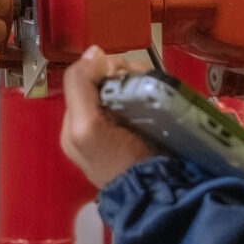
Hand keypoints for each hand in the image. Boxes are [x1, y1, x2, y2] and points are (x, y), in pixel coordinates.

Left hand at [59, 47, 161, 188]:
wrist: (157, 193)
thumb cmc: (117, 161)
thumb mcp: (86, 126)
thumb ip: (79, 87)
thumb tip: (93, 51)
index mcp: (79, 121)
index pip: (89, 77)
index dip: (106, 68)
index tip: (123, 73)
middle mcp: (101, 119)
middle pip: (113, 78)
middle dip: (129, 74)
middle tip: (144, 85)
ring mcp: (128, 121)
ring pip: (135, 83)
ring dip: (146, 80)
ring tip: (157, 91)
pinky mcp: (152, 123)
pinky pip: (152, 94)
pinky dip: (158, 89)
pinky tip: (164, 95)